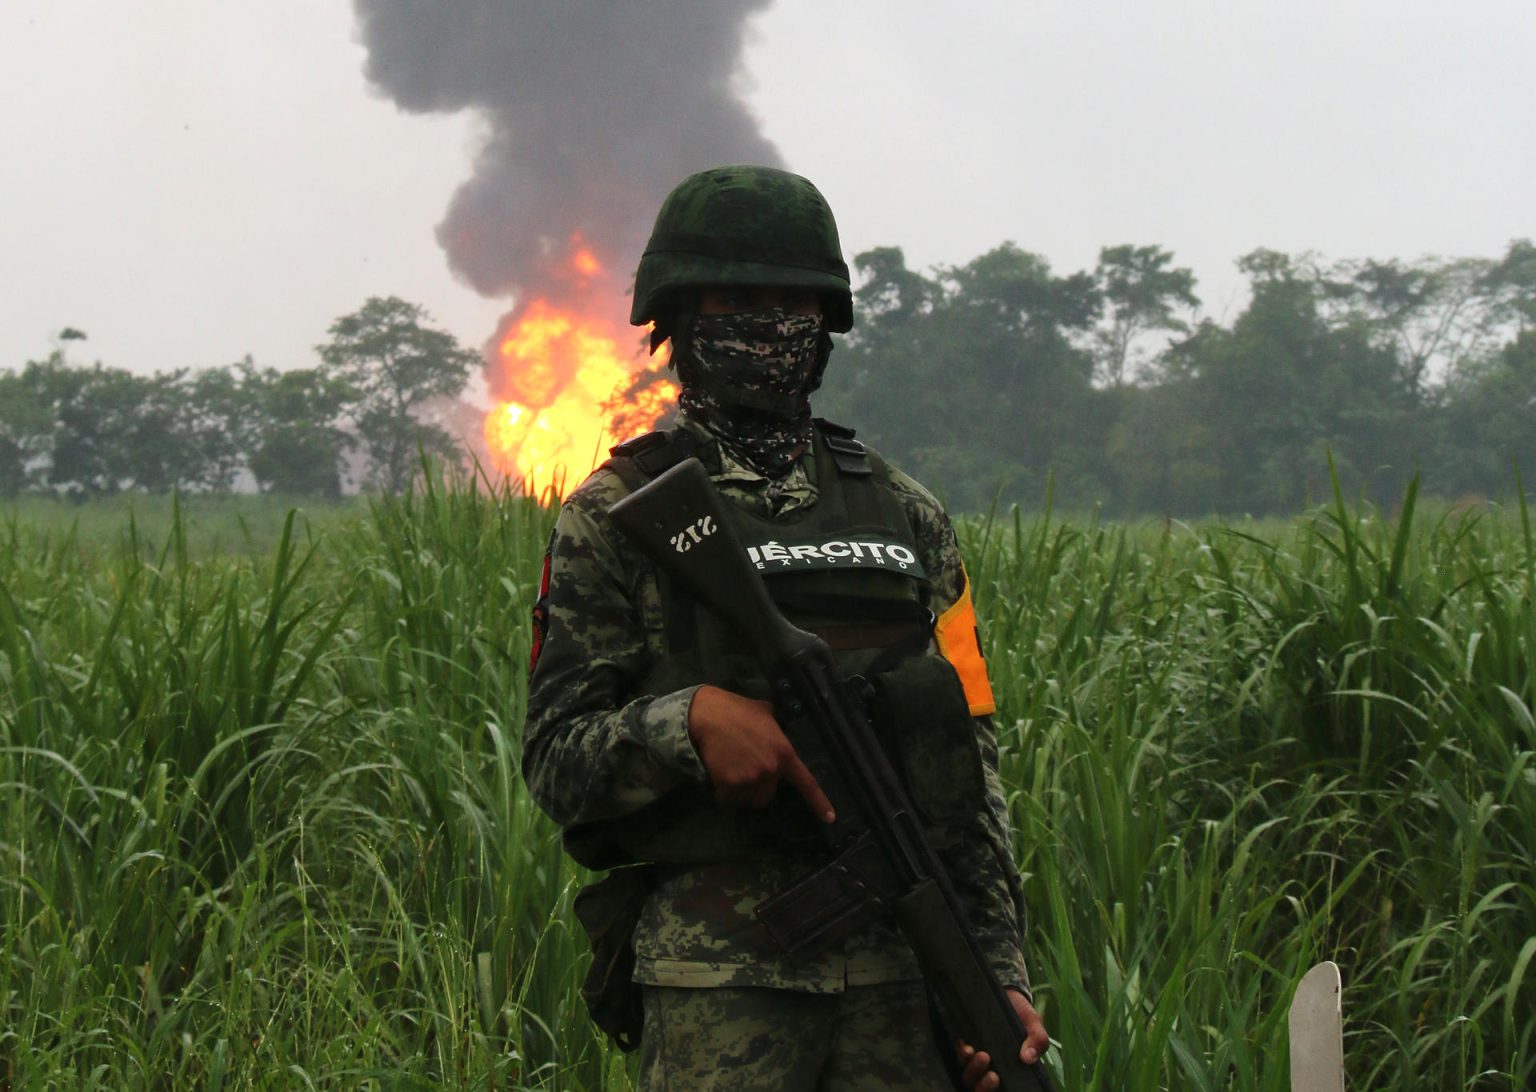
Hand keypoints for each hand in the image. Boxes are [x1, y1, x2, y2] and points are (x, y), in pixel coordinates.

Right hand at [686, 685, 834, 822]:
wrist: (708, 715)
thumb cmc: (738, 710)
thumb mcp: (767, 713)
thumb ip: (778, 728)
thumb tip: (781, 730)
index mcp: (784, 754)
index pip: (807, 783)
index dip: (819, 802)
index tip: (830, 818)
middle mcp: (770, 770)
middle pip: (767, 795)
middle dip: (757, 786)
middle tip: (745, 767)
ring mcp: (749, 779)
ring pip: (747, 799)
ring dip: (740, 791)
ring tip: (730, 767)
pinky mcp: (729, 785)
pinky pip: (728, 798)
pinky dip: (723, 791)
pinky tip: (719, 770)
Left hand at [956, 988, 1048, 1089]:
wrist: (1005, 991)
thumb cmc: (1021, 1013)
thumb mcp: (1034, 1024)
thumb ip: (1038, 1040)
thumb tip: (1028, 1058)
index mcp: (1009, 1068)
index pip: (1000, 1088)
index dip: (993, 1088)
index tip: (998, 1079)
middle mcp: (991, 1066)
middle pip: (980, 1086)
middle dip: (984, 1085)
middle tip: (993, 1076)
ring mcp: (976, 1055)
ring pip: (968, 1074)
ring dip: (971, 1069)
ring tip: (977, 1054)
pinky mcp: (965, 1042)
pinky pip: (958, 1054)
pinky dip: (961, 1052)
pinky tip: (966, 1046)